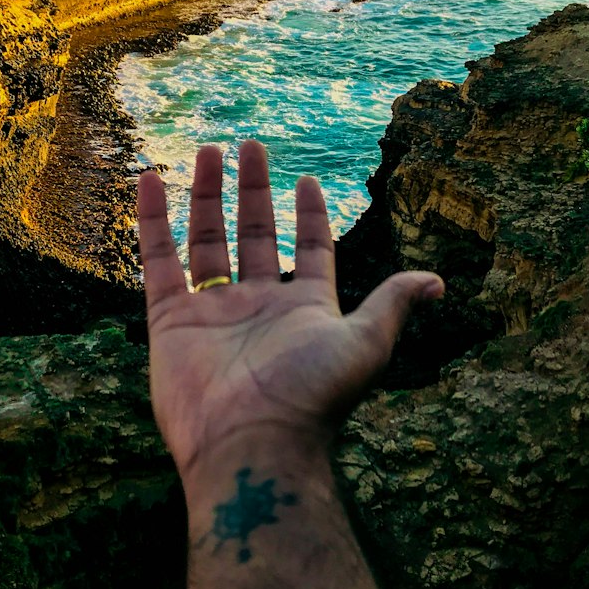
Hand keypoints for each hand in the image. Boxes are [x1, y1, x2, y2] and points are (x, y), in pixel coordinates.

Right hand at [137, 141, 443, 487]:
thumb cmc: (312, 394)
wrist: (251, 443)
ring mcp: (212, 312)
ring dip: (207, 194)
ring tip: (209, 149)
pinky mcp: (170, 321)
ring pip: (207, 241)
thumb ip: (391, 304)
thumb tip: (438, 282)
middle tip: (249, 145)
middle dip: (252, 191)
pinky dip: (153, 221)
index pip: (308, 250)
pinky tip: (150, 181)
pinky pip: (159, 261)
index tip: (307, 180)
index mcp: (305, 307)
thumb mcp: (365, 342)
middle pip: (254, 235)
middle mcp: (258, 306)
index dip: (309, 216)